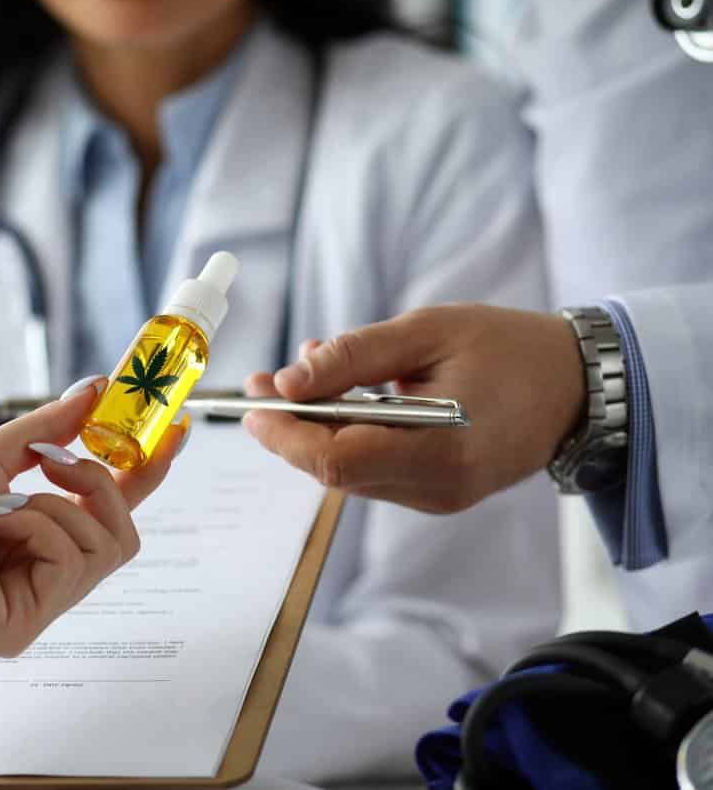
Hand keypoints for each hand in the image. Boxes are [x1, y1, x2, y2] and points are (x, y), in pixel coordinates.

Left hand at [0, 380, 185, 655]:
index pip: (107, 515)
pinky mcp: (23, 627)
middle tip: (55, 461)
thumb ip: (48, 430)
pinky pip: (72, 559)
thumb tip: (97, 390)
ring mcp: (34, 608)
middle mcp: (40, 582)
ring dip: (55, 505)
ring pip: (106, 546)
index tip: (175, 428)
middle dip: (101, 483)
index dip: (145, 475)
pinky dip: (37, 525)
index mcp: (34, 546)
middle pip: (124, 534)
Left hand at [241, 304, 585, 512]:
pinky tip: (341, 393)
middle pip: (333, 469)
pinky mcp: (436, 491)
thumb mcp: (428, 331)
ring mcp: (436, 497)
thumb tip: (287, 381)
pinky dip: (346, 432)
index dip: (283, 434)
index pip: (335, 460)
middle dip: (289, 427)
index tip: (251, 402)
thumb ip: (354, 357)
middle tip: (259, 383)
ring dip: (315, 426)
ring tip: (301, 374)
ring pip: (348, 469)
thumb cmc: (508, 347)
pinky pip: (372, 466)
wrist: (578, 384)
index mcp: (440, 453)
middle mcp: (435, 488)